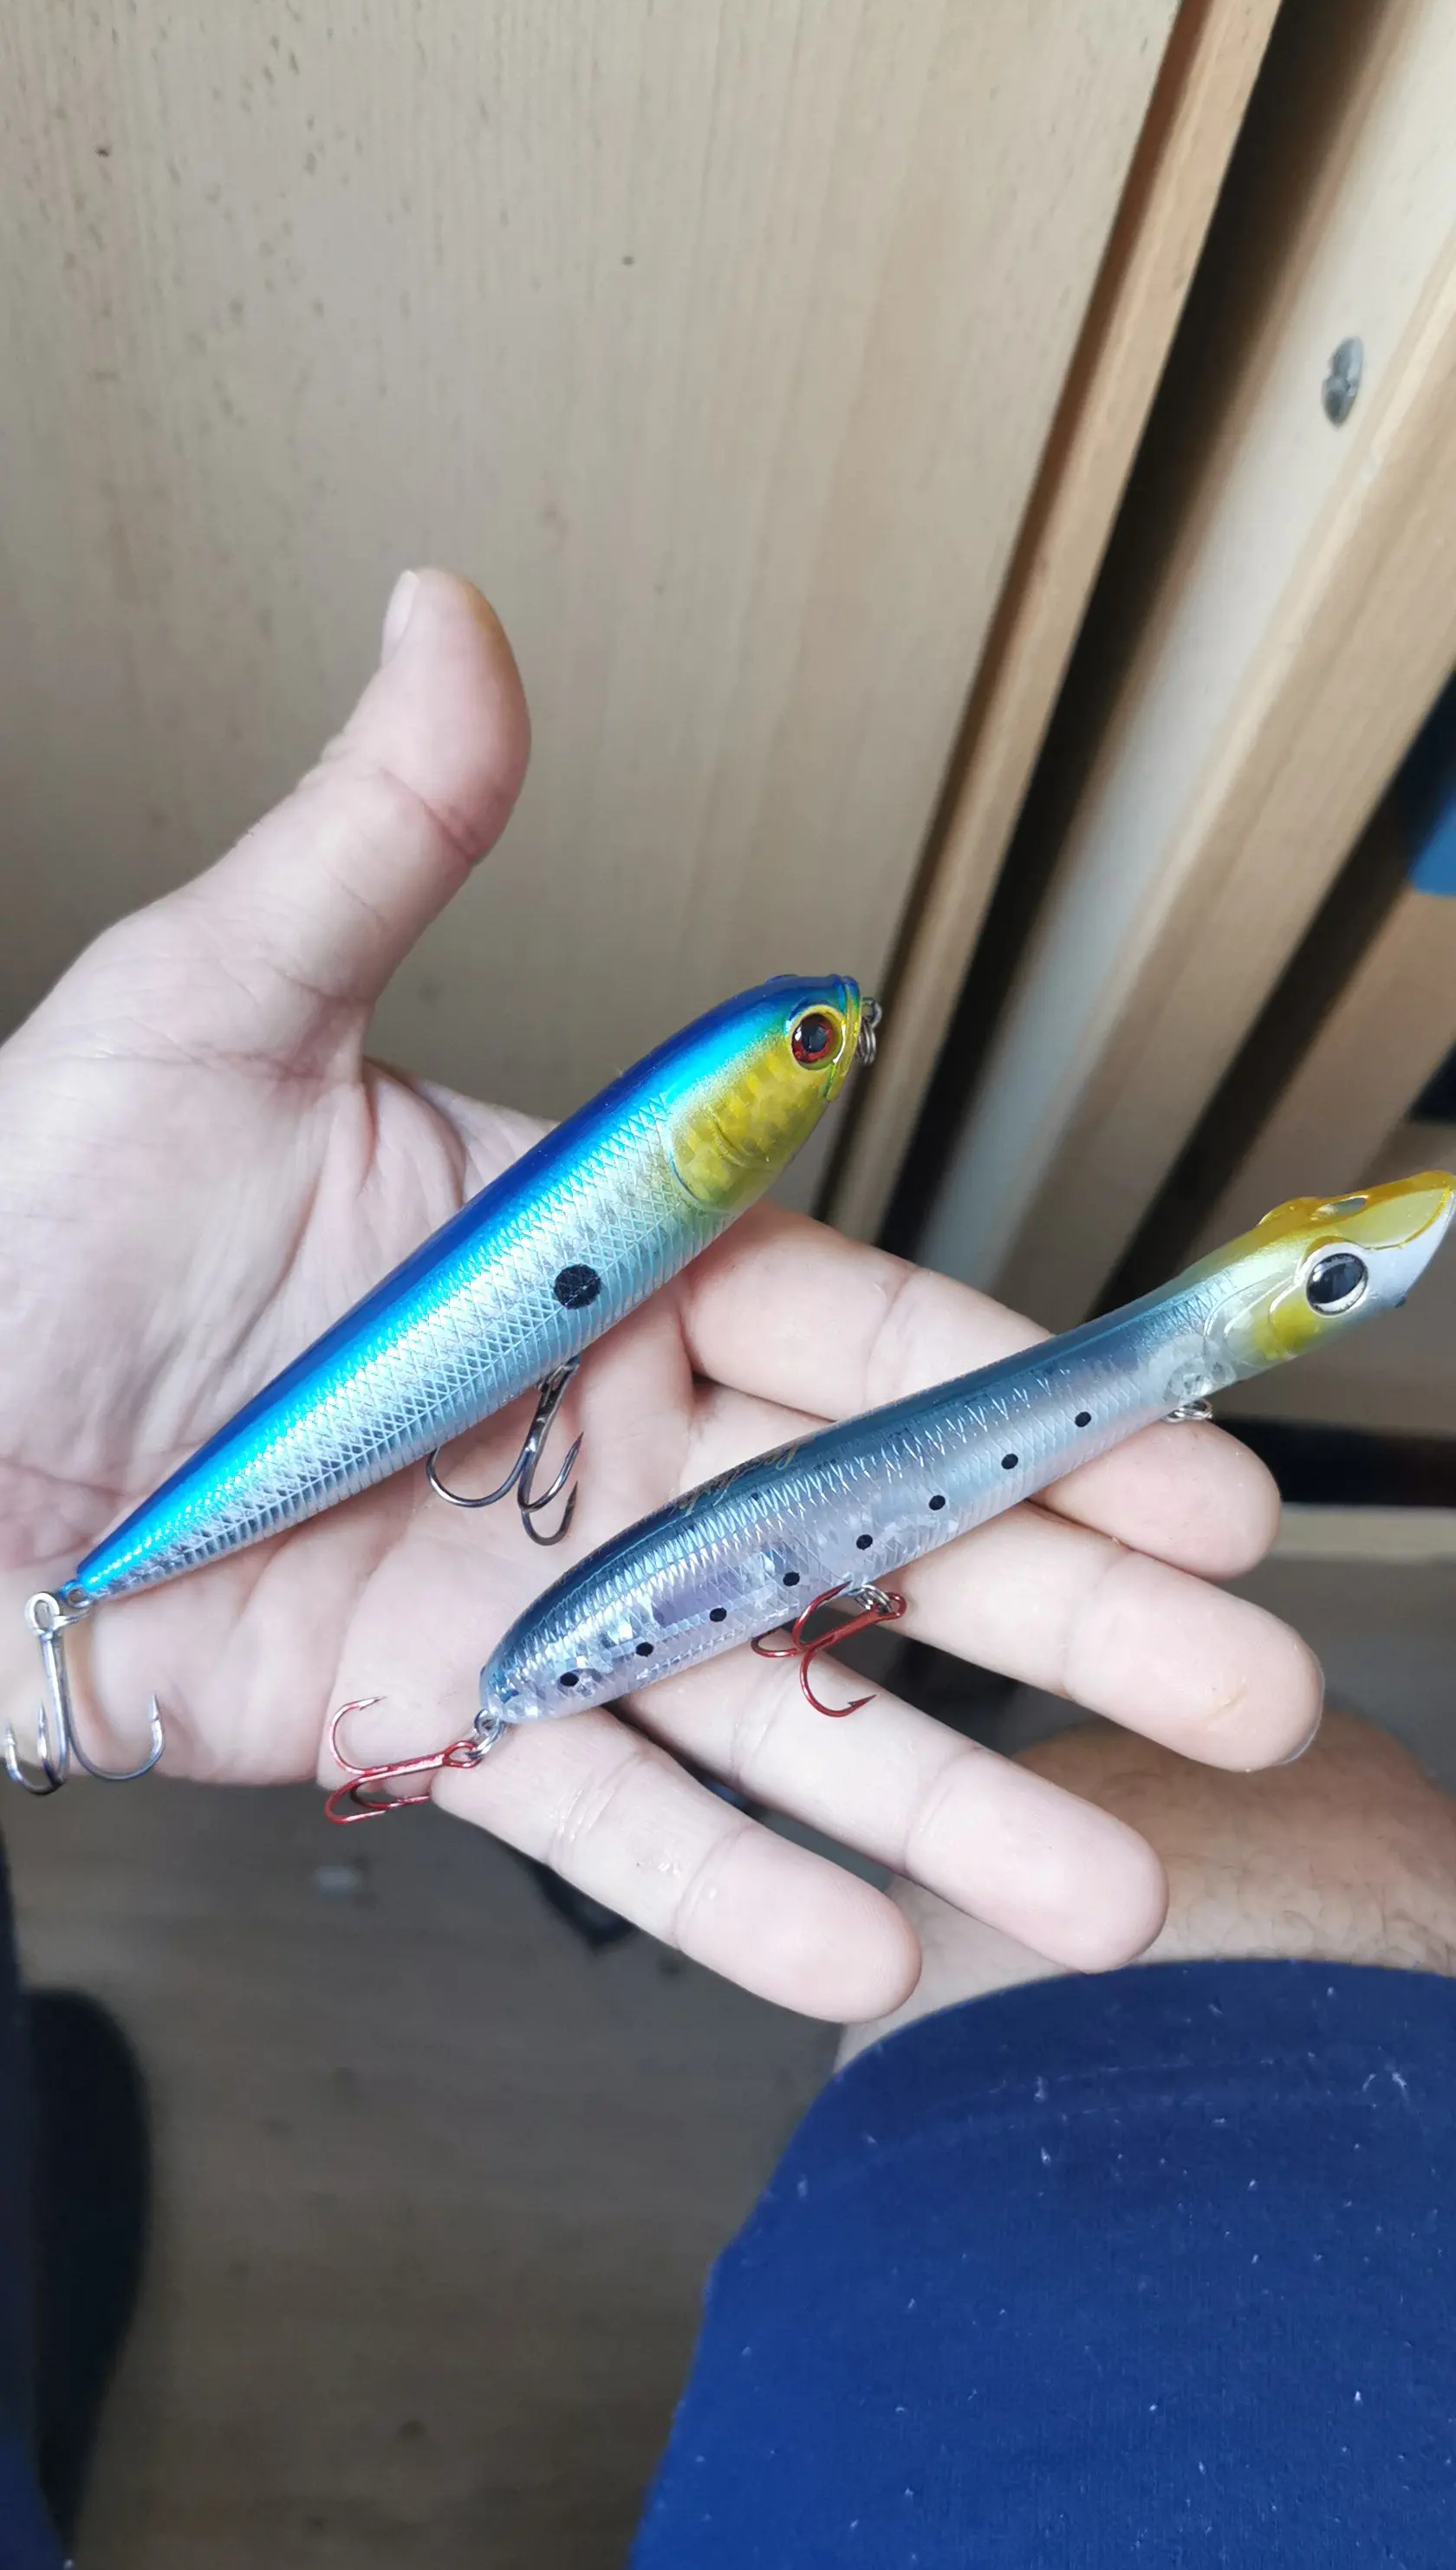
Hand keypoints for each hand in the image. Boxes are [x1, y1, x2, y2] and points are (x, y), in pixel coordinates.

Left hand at [0, 571, 1321, 2019]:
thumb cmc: (30, 1211)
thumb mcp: (207, 1006)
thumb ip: (377, 843)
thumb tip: (447, 613)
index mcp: (596, 1270)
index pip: (858, 1335)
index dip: (1031, 1402)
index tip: (1199, 1458)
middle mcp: (596, 1448)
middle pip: (869, 1538)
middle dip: (1065, 1614)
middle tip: (1240, 1687)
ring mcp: (525, 1606)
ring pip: (769, 1711)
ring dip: (939, 1800)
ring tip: (1109, 1883)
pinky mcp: (431, 1738)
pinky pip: (603, 1832)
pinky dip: (728, 1903)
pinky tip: (866, 1955)